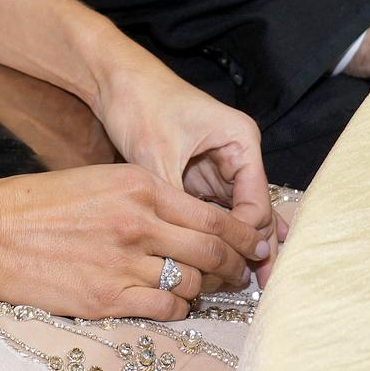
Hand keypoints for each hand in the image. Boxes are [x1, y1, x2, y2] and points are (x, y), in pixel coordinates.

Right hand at [0, 161, 262, 323]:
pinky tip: (172, 304)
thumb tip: (187, 222)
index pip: (215, 216)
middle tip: (243, 277)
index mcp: (141, 186)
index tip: (252, 246)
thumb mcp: (100, 181)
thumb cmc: (37, 205)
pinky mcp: (108, 298)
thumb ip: (147, 198)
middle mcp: (140, 223)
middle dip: (237, 268)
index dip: (243, 237)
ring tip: (206, 292)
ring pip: (194, 282)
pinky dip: (178, 309)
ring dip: (206, 290)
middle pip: (214, 252)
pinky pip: (166, 309)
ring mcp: (125, 263)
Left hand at [90, 54, 277, 268]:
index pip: (255, 203)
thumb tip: (192, 250)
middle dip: (252, 249)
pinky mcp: (196, 176)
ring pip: (234, 217)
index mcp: (241, 142)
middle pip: (253, 213)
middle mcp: (237, 155)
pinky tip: (216, 264)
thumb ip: (178, 203)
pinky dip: (212, 237)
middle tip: (256, 290)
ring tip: (237, 286)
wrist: (113, 80)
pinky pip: (211, 213)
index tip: (233, 269)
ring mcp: (218, 167)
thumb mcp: (158, 157)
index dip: (245, 239)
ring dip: (232, 247)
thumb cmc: (140, 105)